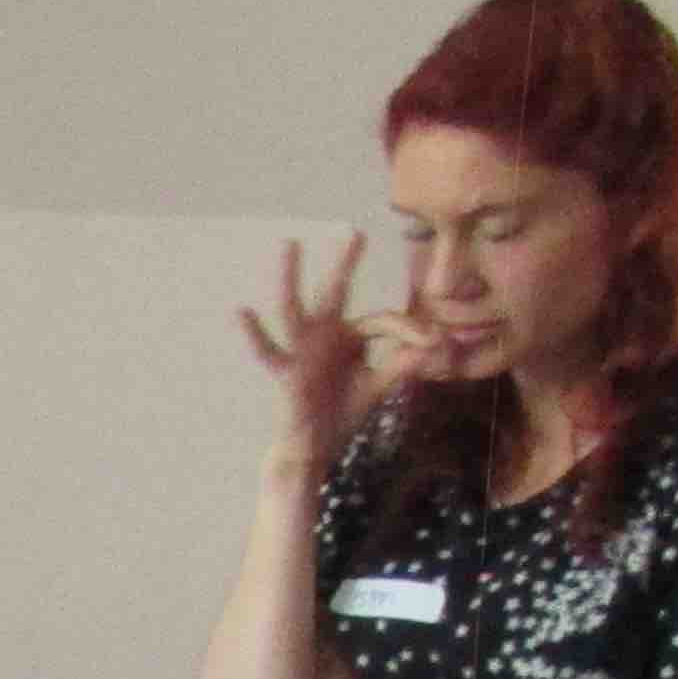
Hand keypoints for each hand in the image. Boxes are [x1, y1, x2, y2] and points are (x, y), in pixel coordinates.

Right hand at [235, 232, 434, 465]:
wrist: (313, 449)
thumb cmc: (340, 415)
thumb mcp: (378, 386)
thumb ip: (403, 364)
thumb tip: (437, 342)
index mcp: (348, 337)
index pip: (382, 321)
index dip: (409, 329)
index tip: (435, 340)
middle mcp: (323, 336)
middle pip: (336, 292)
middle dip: (344, 262)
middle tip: (352, 229)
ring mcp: (301, 351)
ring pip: (295, 309)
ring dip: (291, 277)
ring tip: (288, 245)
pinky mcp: (286, 373)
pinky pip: (268, 352)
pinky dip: (253, 334)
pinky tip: (240, 312)